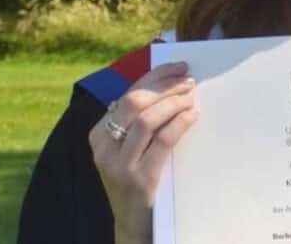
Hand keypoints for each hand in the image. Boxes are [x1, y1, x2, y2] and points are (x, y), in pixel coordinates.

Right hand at [88, 61, 198, 242]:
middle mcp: (104, 147)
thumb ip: (138, 122)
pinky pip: (161, 141)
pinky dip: (179, 123)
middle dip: (165, 87)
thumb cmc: (136, 179)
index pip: (128, 94)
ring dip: (173, 103)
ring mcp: (118, 165)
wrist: (133, 224)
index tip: (179, 67)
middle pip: (135, 103)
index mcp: (98, 134)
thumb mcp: (128, 149)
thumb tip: (169, 85)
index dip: (155, 76)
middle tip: (189, 82)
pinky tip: (192, 116)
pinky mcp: (138, 180)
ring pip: (146, 119)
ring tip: (191, 97)